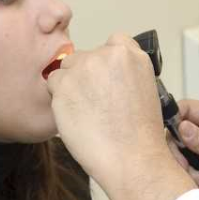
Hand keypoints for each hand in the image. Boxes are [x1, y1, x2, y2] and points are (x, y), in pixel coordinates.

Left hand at [46, 32, 165, 181]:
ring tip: (87, 112)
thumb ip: (125, 72)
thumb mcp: (146, 89)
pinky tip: (76, 117)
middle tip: (96, 102)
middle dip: (86, 75)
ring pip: (66, 70)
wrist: (131, 157)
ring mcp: (83, 68)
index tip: (107, 76)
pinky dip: (59, 100)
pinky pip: (52, 85)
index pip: (113, 42)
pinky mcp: (63, 85)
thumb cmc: (140, 133)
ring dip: (70, 86)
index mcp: (132, 55)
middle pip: (85, 56)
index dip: (107, 62)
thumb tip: (105, 74)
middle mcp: (107, 55)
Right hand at [172, 99, 198, 199]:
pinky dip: (198, 183)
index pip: (189, 109)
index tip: (172, 139)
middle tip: (191, 170)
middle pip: (179, 136)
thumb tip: (182, 127)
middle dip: (181, 156)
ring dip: (191, 173)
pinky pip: (190, 173)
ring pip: (182, 157)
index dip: (174, 119)